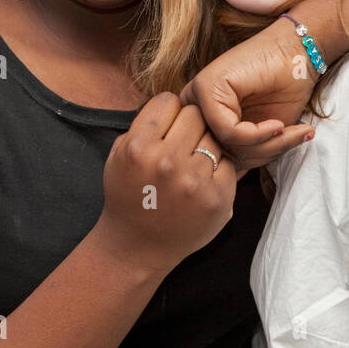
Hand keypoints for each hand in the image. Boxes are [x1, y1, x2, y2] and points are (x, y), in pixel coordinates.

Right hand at [97, 93, 238, 274]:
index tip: (166, 124)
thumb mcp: (120, 155)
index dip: (168, 111)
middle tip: (182, 141)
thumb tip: (175, 101)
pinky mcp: (218, 199)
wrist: (137, 247)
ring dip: (206, 144)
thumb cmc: (127, 196)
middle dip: (189, 124)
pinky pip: (228, 162)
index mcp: (138, 148)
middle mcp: (166, 163)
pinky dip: (218, 168)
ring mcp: (194, 182)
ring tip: (191, 161)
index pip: (168, 100)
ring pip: (214, 137)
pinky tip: (202, 180)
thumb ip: (144, 125)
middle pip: (195, 115)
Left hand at [180, 18, 314, 171]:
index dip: (251, 164)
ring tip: (290, 133)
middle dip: (257, 157)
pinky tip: (277, 124)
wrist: (298, 54)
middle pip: (217, 158)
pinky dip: (257, 134)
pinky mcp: (206, 86)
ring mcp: (196, 98)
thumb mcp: (261, 136)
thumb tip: (224, 187)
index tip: (280, 150)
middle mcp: (194, 112)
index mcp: (202, 124)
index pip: (215, 163)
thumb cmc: (283, 92)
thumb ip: (241, 156)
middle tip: (289, 141)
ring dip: (263, 146)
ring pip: (223, 146)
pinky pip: (228, 130)